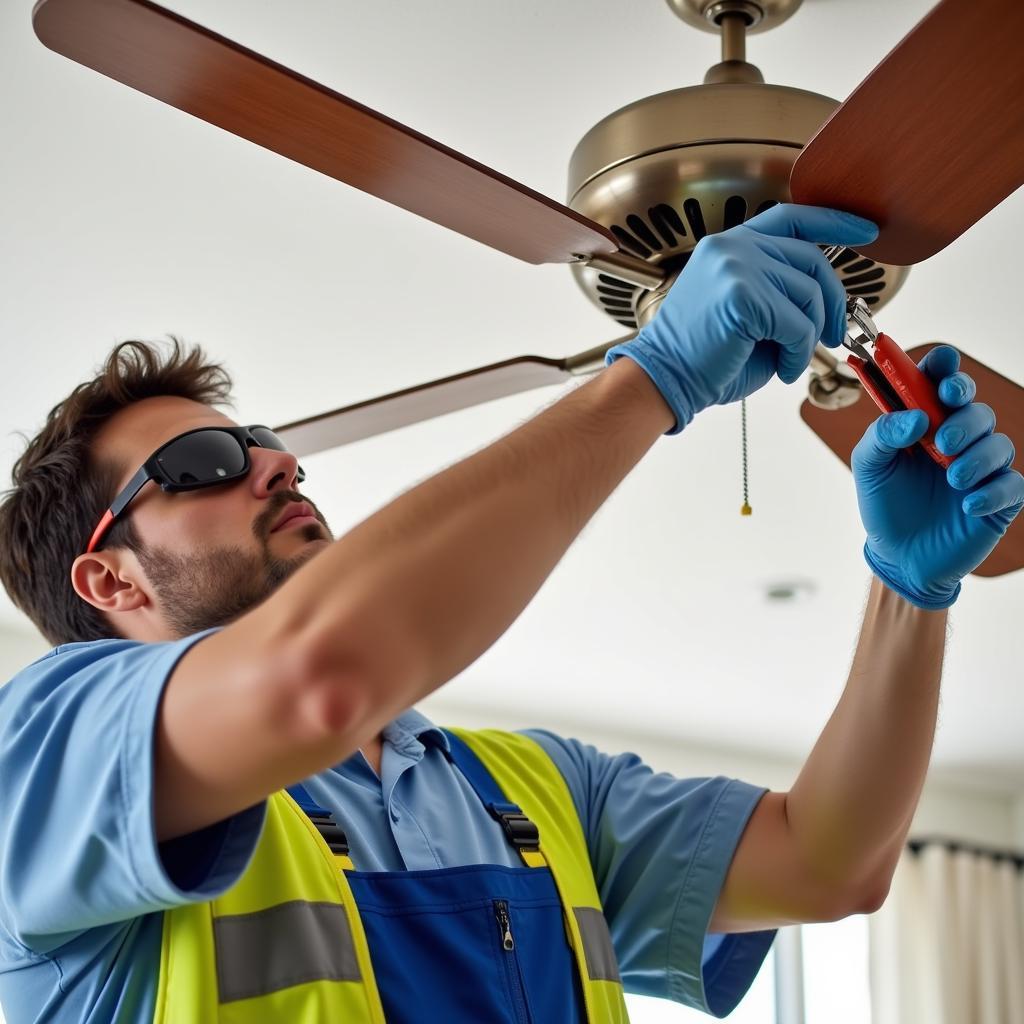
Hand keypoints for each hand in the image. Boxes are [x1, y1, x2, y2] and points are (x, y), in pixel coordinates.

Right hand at [604, 203, 878, 433]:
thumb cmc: (701, 357)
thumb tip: (829, 300)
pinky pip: (797, 324)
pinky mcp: (742, 296)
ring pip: (808, 294)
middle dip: (831, 302)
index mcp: (729, 246)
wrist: (663, 380)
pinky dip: (798, 354)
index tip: (865, 230)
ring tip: (790, 360)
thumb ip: (780, 291)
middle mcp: (732, 248)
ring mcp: (736, 267)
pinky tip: (783, 369)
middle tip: (832, 335)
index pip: (792, 217)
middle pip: (811, 258)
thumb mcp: (746, 311)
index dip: (834, 221)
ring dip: (809, 337)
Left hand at [853, 345, 1023, 609]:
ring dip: (977, 457)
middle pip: (976, 410)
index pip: (941, 382)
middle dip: (964, 418)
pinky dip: (993, 491)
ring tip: (952, 478)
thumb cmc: (885, 504)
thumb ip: (881, 435)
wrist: (899, 557)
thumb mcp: (869, 467)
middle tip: (942, 440)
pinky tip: (969, 504)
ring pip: (999, 444)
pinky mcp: (998, 500)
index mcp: (925, 423)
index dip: (945, 368)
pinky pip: (1013, 485)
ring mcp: (981, 469)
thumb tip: (913, 416)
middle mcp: (957, 440)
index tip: (941, 366)